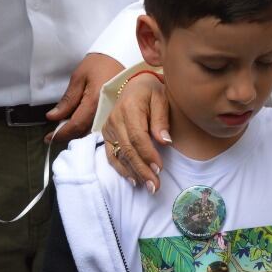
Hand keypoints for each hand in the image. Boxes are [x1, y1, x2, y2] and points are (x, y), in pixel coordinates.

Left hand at [45, 52, 125, 143]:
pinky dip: (86, 128)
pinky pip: (99, 126)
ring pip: (91, 131)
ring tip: (64, 128)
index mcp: (95, 102)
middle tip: (53, 134)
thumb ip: (67, 100)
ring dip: (77, 133)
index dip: (61, 133)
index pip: (75, 125)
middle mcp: (106, 112)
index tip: (48, 138)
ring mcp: (112, 113)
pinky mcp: (115, 112)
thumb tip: (53, 117)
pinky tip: (78, 123)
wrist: (121, 55)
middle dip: (67, 135)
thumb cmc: (99, 63)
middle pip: (84, 132)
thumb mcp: (79, 77)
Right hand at [102, 71, 169, 190]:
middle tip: (155, 186)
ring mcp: (108, 128)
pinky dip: (121, 169)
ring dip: (134, 173)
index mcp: (129, 108)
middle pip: (128, 149)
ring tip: (148, 186)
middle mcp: (115, 119)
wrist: (134, 85)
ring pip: (119, 155)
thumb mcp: (161, 98)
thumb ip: (161, 119)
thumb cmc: (151, 92)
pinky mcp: (106, 135)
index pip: (137, 136)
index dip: (148, 154)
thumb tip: (165, 141)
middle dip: (142, 169)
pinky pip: (111, 155)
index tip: (159, 168)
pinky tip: (133, 180)